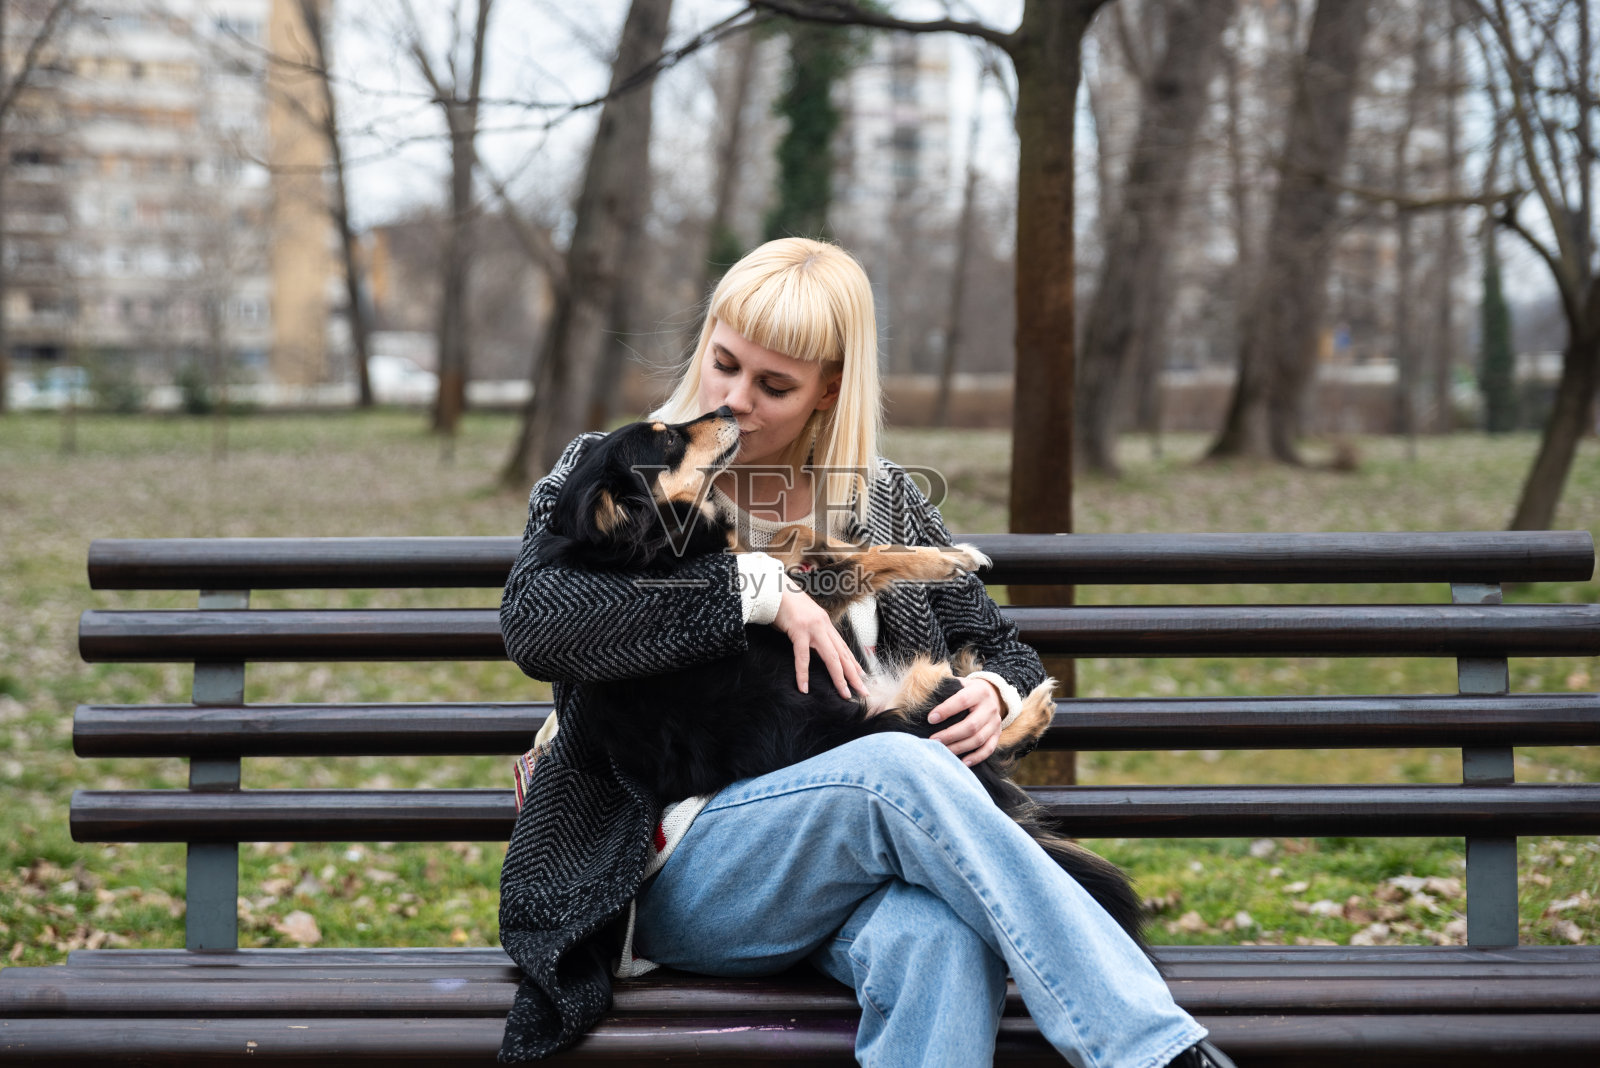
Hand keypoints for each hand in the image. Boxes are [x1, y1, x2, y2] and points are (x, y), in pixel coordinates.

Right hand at [771, 577, 865, 700]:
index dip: (853, 663)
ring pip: (831, 657)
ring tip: (844, 693)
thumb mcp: (803, 620)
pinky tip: (804, 687)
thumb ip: (810, 633)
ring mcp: (813, 628)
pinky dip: (803, 673)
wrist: (775, 588)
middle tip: (863, 691)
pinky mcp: (799, 631)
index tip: (861, 676)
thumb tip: (810, 648)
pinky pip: (802, 656)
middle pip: (843, 655)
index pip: (843, 647)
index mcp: (825, 624)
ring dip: (839, 678)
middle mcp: (824, 626)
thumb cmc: (785, 605)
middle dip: (854, 675)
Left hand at [928, 677, 1002, 766]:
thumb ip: (946, 689)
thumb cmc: (967, 690)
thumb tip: (923, 698)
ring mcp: (995, 723)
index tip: (930, 719)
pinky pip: (988, 749)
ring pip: (978, 739)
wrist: (993, 693)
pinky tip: (962, 762)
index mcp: (979, 691)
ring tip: (943, 752)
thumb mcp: (960, 684)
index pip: (962, 701)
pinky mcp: (997, 734)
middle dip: (950, 735)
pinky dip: (975, 758)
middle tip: (933, 740)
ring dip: (959, 748)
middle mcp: (990, 707)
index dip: (946, 710)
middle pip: (971, 725)